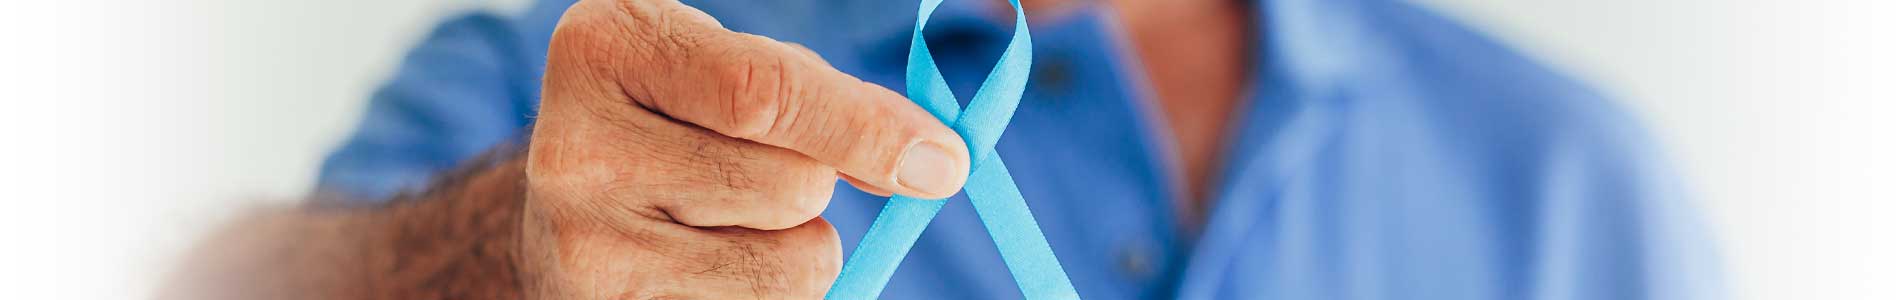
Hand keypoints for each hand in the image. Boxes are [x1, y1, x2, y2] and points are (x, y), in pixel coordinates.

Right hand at [519, 0, 972, 297]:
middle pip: (793, 186)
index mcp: (606, 50)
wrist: (564, 208)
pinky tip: (708, 267)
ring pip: (790, 268)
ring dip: (795, 248)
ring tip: (727, 221)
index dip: (866, 129)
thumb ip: (821, 97)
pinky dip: (766, 295)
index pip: (764, 93)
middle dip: (816, 183)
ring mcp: (587, 252)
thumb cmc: (668, 117)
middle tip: (758, 168)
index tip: (942, 159)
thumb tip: (932, 164)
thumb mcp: (722, 65)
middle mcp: (577, 153)